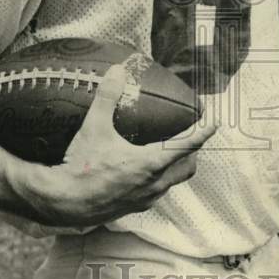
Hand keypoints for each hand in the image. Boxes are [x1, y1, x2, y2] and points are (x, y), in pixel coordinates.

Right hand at [11, 63, 215, 228]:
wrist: (63, 203)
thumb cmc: (81, 167)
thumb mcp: (94, 127)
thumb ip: (107, 97)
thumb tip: (117, 71)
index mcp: (150, 164)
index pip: (187, 146)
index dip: (203, 132)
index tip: (214, 122)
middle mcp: (153, 184)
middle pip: (187, 168)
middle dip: (193, 152)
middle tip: (190, 137)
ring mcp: (144, 199)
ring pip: (172, 183)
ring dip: (176, 168)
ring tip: (169, 153)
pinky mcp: (133, 208)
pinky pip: (156, 193)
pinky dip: (158, 180)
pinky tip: (143, 172)